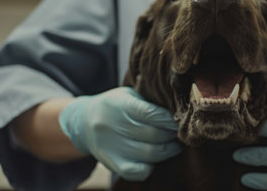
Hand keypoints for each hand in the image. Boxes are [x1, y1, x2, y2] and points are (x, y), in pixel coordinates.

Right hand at [59, 87, 180, 180]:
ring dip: (168, 151)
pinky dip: (151, 167)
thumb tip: (178, 111)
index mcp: (119, 104)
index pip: (150, 114)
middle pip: (152, 135)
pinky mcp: (110, 163)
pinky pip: (136, 171)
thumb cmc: (116, 105)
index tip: (181, 120)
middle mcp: (112, 125)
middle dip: (172, 135)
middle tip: (181, 133)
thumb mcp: (129, 95)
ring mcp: (110, 146)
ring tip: (176, 145)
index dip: (169, 119)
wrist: (84, 122)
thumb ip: (149, 102)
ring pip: (148, 154)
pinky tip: (158, 158)